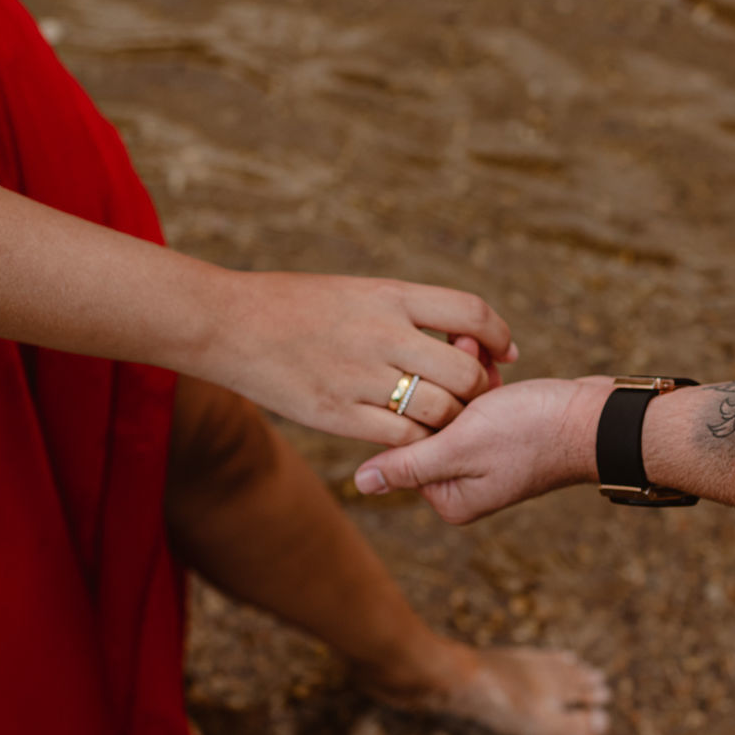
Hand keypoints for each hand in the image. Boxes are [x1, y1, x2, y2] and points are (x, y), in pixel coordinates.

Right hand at [196, 270, 515, 444]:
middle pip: (465, 371)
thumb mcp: (355, 291)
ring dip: (452, 422)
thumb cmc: (291, 304)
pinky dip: (418, 443)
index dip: (498, 336)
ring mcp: (361, 377)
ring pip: (440, 410)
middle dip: (479, 390)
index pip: (471, 312)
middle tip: (475, 399)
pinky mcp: (339, 414)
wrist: (228, 324)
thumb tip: (452, 329)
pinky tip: (412, 440)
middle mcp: (383, 334)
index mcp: (389, 296)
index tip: (505, 353)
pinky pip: (402, 438)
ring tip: (444, 422)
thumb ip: (403, 311)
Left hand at [352, 377, 610, 522]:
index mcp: (449, 498)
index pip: (404, 446)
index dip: (416, 405)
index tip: (433, 376)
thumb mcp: (462, 446)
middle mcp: (463, 484)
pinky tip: (493, 363)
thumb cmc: (533, 433)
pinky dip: (480, 381)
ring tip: (481, 356)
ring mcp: (483, 460)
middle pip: (426, 425)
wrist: (597, 418)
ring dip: (461, 377)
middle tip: (462, 357)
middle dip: (441, 388)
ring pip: (449, 407)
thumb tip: (360, 484)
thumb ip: (408, 464)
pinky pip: (474, 404)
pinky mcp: (500, 436)